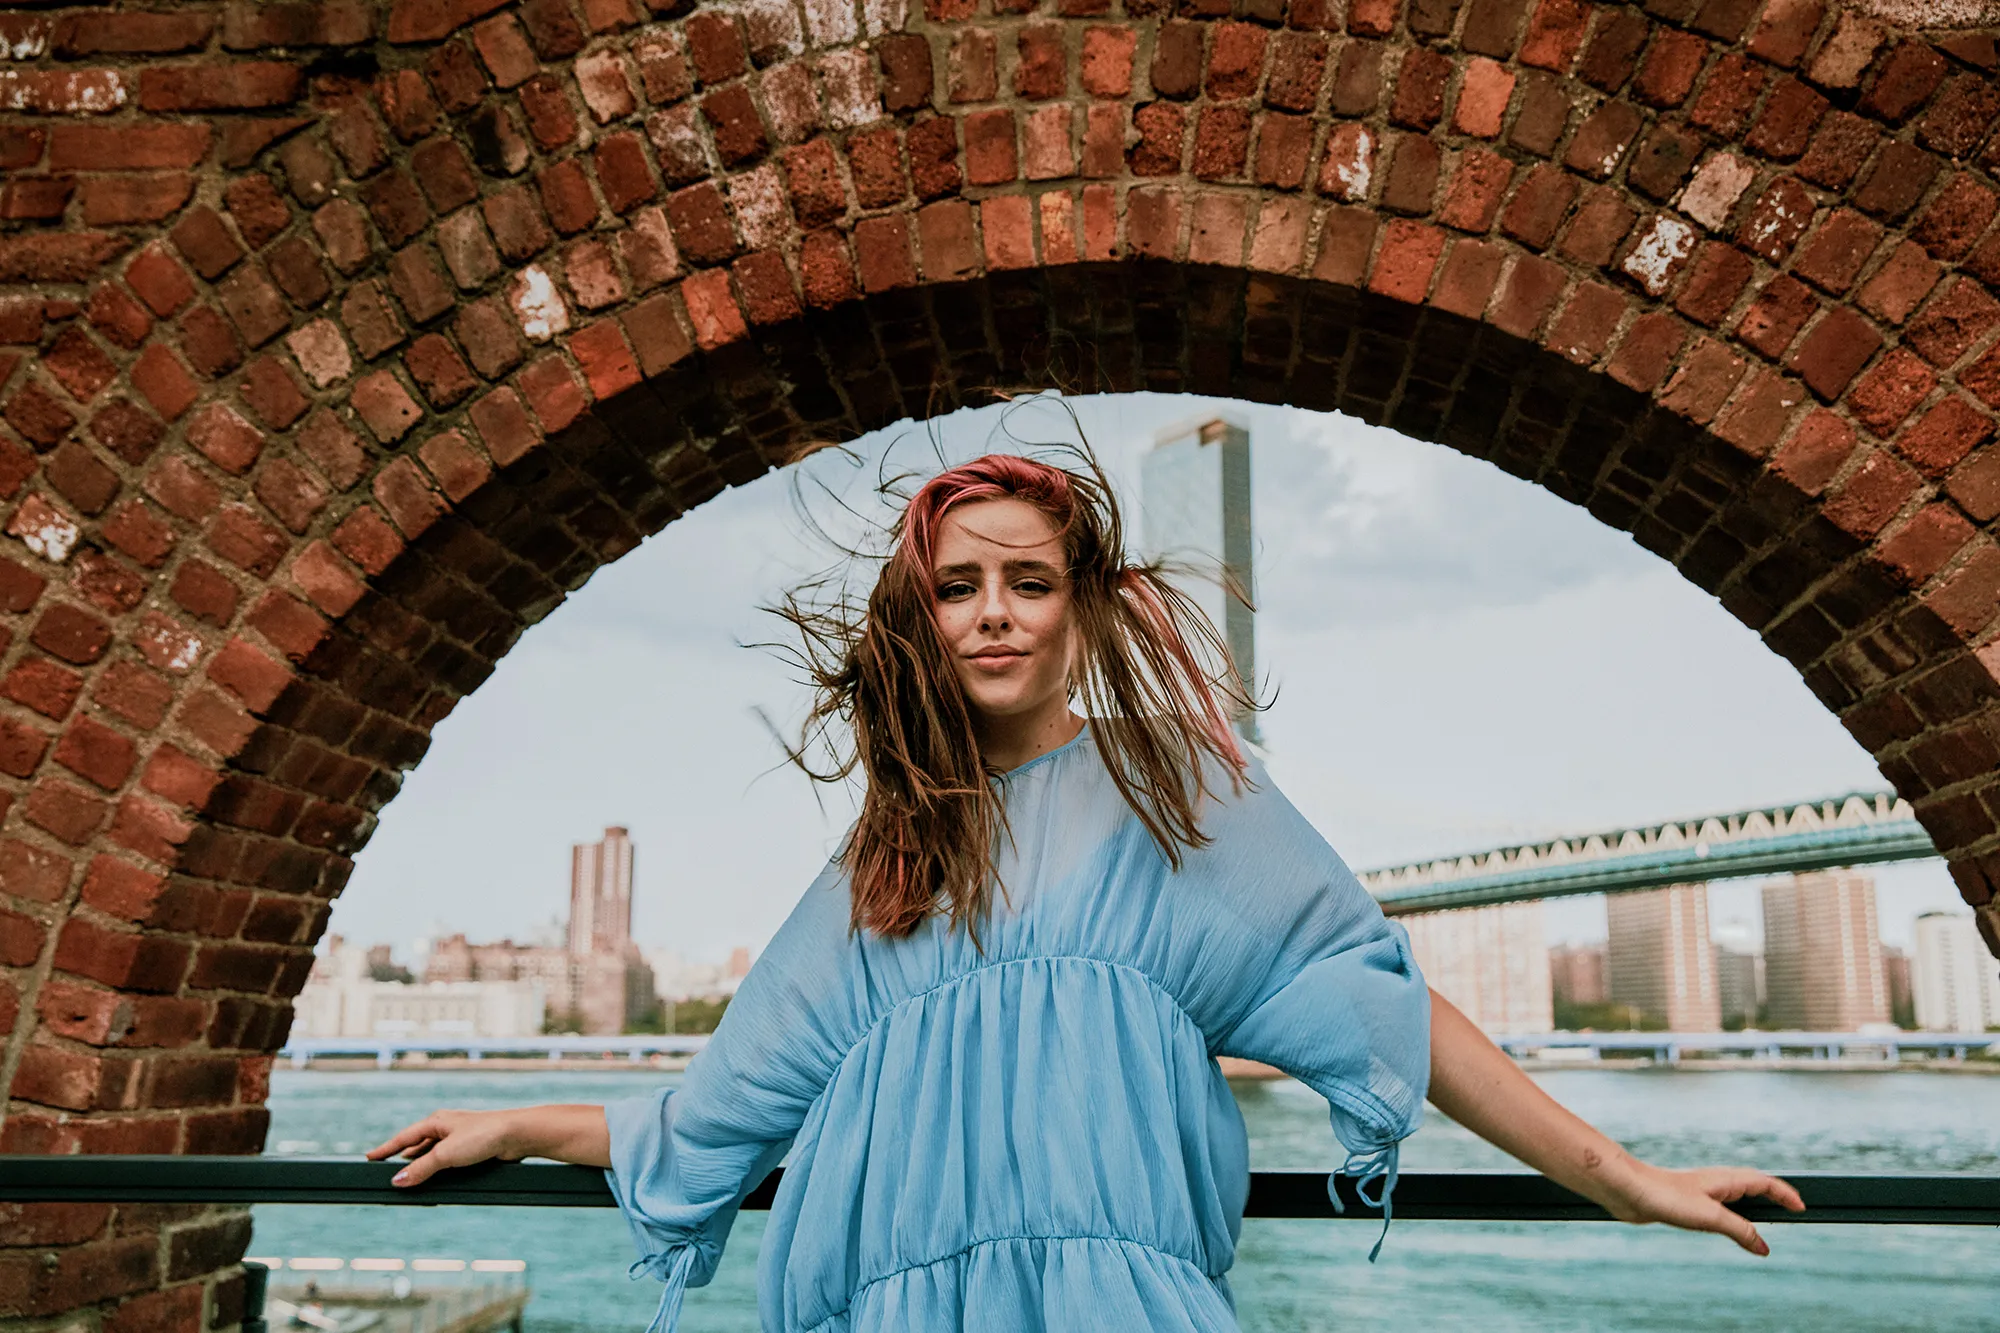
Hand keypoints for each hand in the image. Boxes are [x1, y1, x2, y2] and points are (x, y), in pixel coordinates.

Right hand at [365, 1108, 524, 1186]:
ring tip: (404, 1177)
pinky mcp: (471, 1148)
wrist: (517, 1135)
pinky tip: (434, 1177)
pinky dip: (436, 1169)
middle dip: (401, 1158)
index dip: (385, 1149)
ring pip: (431, 1154)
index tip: (369, 1157)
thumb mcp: (446, 1155)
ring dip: (419, 1165)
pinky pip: (446, 1160)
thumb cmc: (483, 1136)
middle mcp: (446, 1127)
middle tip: (382, 1169)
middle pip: (416, 1145)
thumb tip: (397, 1181)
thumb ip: (421, 1169)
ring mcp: (459, 1137)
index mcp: (436, 1121)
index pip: (403, 1137)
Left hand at [1601, 1159, 1805, 1254]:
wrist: (1629, 1190)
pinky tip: (1729, 1226)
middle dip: (1774, 1196)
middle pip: (1754, 1185)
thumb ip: (1740, 1231)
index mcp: (1727, 1179)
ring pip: (1737, 1196)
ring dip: (1754, 1205)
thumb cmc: (1666, 1196)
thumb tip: (1764, 1248)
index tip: (1802, 1207)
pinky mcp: (1688, 1201)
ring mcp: (1702, 1190)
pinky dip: (1735, 1215)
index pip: (1765, 1183)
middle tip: (1792, 1210)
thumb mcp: (1710, 1217)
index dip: (1785, 1194)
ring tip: (1768, 1219)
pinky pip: (1721, 1206)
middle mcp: (1717, 1181)